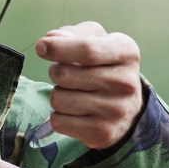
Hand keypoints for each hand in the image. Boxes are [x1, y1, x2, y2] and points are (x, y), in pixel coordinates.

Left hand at [35, 21, 143, 150]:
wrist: (128, 108)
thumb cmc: (104, 66)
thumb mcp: (96, 41)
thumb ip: (72, 35)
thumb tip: (50, 40)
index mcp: (126, 52)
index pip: (88, 50)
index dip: (59, 48)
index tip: (40, 47)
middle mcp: (125, 82)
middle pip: (66, 75)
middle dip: (55, 72)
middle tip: (64, 74)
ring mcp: (115, 111)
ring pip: (58, 99)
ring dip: (57, 95)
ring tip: (73, 93)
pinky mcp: (102, 133)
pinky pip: (58, 122)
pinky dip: (58, 115)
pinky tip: (74, 112)